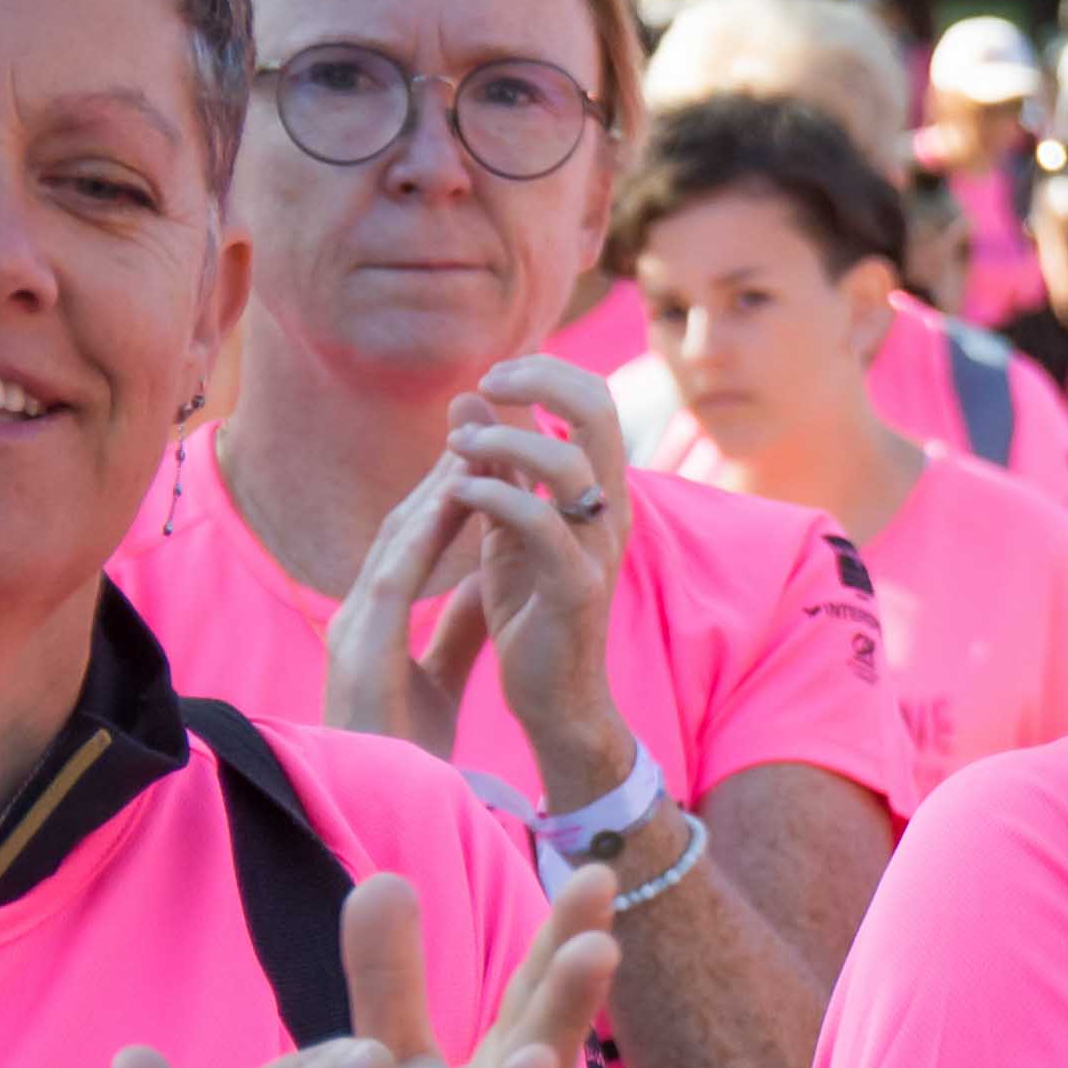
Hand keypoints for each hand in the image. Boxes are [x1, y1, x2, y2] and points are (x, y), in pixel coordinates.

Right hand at [325, 451, 493, 759]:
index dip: (448, 494)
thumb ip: (458, 628)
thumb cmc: (406, 752)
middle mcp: (359, 612)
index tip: (485, 454)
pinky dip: (422, 534)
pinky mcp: (361, 649)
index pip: (414, 542)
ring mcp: (354, 627)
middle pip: (402, 526)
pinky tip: (452, 498)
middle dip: (439, 472)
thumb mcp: (442, 678)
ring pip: (395, 538)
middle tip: (478, 422)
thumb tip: (488, 580)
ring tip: (472, 440)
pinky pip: (393, 577)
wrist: (381, 811)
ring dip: (432, 487)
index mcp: (376, 620)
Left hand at [445, 355, 639, 804]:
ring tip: (458, 448)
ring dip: (503, 441)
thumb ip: (496, 462)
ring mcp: (597, 548)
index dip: (546, 370)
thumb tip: (468, 395)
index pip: (594, 398)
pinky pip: (540, 523)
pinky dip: (494, 495)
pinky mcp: (575, 588)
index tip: (493, 377)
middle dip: (539, 381)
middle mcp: (609, 509)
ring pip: (568, 462)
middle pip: (599, 410)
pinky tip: (457, 491)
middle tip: (486, 384)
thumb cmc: (531, 609)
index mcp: (599, 489)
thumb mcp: (506, 522)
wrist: (554, 696)